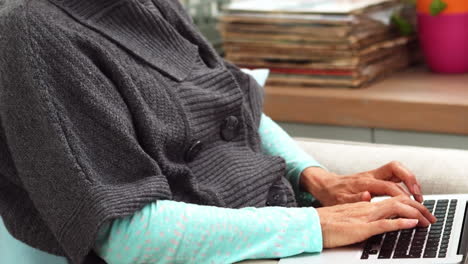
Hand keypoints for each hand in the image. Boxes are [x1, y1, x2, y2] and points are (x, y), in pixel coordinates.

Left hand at [301, 161, 422, 206]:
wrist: (325, 185)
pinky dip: (405, 182)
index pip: (389, 186)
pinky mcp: (375, 177)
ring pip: (397, 169)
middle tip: (419, 196)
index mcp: (364, 182)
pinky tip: (409, 194)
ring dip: (410, 180)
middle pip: (396, 168)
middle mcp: (371, 175)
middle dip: (411, 180)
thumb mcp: (339, 201)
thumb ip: (354, 199)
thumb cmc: (332, 194)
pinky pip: (394, 175)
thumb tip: (368, 196)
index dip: (402, 195)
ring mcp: (374, 175)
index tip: (412, 206)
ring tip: (419, 196)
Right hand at [316, 195, 436, 247]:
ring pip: (395, 207)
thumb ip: (360, 213)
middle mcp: (366, 205)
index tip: (419, 210)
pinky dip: (401, 222)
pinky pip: (385, 223)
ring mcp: (364, 215)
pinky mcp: (362, 227)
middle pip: (398, 199)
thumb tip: (372, 216)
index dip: (408, 202)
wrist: (311, 223)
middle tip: (429, 216)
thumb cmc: (325, 221)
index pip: (391, 197)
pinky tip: (411, 224)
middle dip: (417, 207)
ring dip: (415, 213)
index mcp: (363, 202)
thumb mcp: (347, 214)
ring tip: (426, 220)